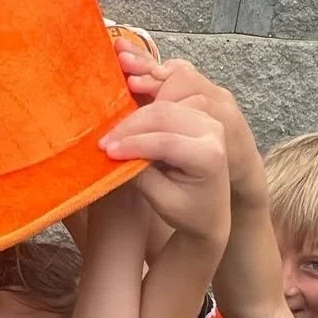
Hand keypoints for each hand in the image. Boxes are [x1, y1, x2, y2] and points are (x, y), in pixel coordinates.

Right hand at [101, 101, 230, 249]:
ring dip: (133, 118)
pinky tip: (124, 125)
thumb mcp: (163, 201)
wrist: (211, 210)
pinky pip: (166, 105)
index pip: (167, 142)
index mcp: (210, 156)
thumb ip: (142, 177)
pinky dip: (142, 112)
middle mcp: (214, 131)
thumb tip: (115, 156)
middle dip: (129, 127)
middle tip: (103, 143)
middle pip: (165, 116)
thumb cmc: (187, 212)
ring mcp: (207, 119)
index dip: (134, 144)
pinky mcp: (198, 114)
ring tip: (110, 136)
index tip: (107, 152)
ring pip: (163, 106)